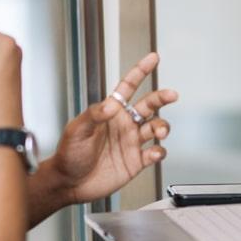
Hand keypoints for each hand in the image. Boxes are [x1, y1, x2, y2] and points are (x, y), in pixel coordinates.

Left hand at [47, 52, 179, 203]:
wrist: (69, 183)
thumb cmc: (68, 154)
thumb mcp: (77, 130)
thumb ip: (94, 115)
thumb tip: (112, 104)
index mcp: (111, 112)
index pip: (128, 87)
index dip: (141, 71)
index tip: (153, 58)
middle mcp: (124, 124)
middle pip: (149, 105)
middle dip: (162, 97)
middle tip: (171, 94)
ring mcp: (131, 142)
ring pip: (156, 128)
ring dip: (162, 126)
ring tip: (160, 132)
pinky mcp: (136, 161)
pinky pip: (155, 153)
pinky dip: (160, 151)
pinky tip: (155, 152)